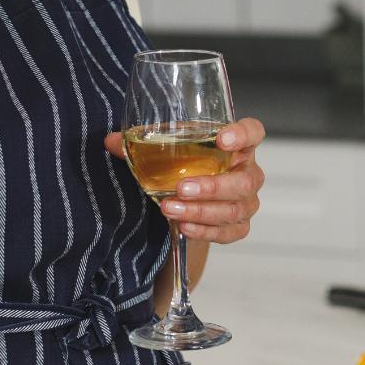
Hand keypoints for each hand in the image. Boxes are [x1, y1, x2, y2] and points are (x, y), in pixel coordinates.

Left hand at [105, 118, 265, 244]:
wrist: (189, 201)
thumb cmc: (184, 167)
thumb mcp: (168, 151)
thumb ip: (142, 144)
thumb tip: (111, 141)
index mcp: (236, 146)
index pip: (253, 132)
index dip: (243, 134)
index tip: (222, 139)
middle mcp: (247, 172)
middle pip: (244, 181)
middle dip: (212, 186)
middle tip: (181, 188)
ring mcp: (246, 202)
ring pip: (234, 210)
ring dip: (200, 211)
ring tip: (169, 209)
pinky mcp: (238, 226)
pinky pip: (229, 232)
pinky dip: (205, 231)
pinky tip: (184, 227)